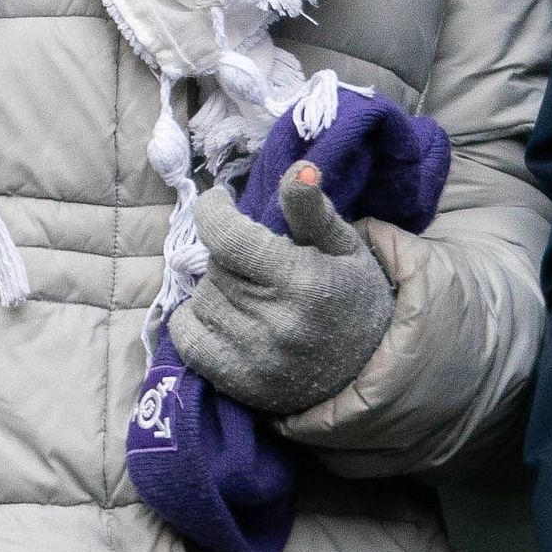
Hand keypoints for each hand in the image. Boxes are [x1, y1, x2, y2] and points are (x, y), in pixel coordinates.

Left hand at [171, 168, 394, 415]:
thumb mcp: (345, 248)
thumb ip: (313, 210)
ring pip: (201, 296)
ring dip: (217, 287)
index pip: (228, 237)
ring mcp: (252, 357)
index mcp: (302, 282)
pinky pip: (185, 335)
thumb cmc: (353, 297)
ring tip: (250, 292)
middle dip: (229, 255)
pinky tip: (225, 316)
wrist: (366, 371)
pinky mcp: (236, 382)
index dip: (213, 212)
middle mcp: (274, 322)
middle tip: (256, 262)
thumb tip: (299, 169)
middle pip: (215, 265)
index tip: (219, 202)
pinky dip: (195, 319)